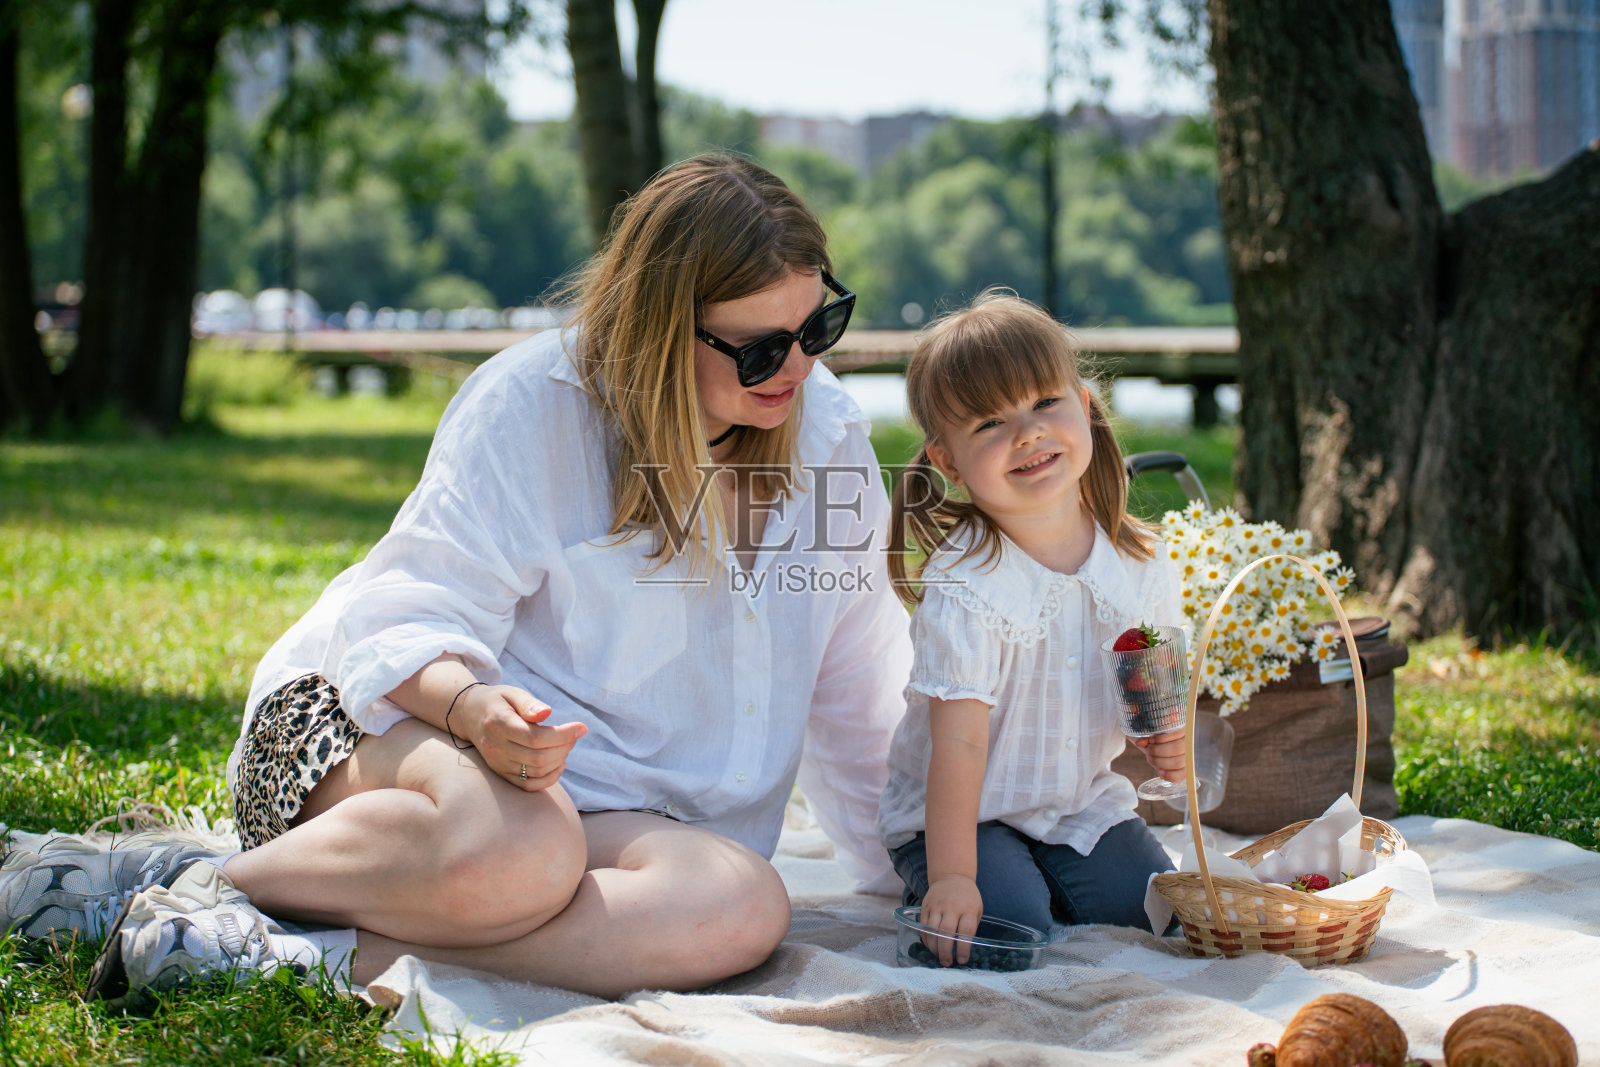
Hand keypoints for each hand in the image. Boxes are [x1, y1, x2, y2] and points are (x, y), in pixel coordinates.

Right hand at [461, 684, 587, 790]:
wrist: (468, 715)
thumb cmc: (496, 701)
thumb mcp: (512, 693)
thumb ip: (529, 704)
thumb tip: (547, 713)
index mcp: (498, 723)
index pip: (535, 737)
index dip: (563, 735)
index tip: (582, 727)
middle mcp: (496, 747)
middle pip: (538, 757)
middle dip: (564, 747)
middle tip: (574, 734)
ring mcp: (497, 762)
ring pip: (535, 771)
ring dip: (559, 760)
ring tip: (567, 744)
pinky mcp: (500, 772)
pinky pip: (527, 785)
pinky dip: (548, 779)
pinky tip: (560, 764)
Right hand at [920, 875, 983, 965]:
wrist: (952, 876)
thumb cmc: (968, 898)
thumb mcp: (976, 909)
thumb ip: (970, 926)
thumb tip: (963, 950)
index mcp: (968, 907)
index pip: (965, 930)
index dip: (963, 947)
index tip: (961, 960)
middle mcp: (952, 905)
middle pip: (946, 931)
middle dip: (945, 950)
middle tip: (946, 963)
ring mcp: (937, 905)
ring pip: (932, 929)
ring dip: (934, 947)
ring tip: (939, 957)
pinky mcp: (925, 906)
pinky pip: (924, 926)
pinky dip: (926, 939)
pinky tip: (931, 946)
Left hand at [1136, 728, 1186, 781]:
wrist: (1149, 742)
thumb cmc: (1148, 732)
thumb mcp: (1145, 729)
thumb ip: (1144, 733)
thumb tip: (1140, 742)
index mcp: (1181, 727)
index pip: (1176, 733)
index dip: (1161, 739)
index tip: (1150, 740)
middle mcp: (1188, 741)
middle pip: (1177, 748)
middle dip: (1158, 751)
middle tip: (1148, 750)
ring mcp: (1188, 756)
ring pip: (1178, 762)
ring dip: (1160, 762)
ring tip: (1151, 758)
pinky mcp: (1184, 769)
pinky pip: (1181, 775)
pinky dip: (1170, 775)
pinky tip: (1160, 772)